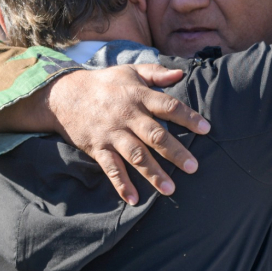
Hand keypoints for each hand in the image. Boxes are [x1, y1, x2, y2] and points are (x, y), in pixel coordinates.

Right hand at [44, 64, 209, 204]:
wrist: (65, 95)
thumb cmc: (105, 83)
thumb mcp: (130, 71)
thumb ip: (156, 73)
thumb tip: (180, 74)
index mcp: (139, 95)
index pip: (168, 106)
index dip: (188, 117)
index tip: (206, 129)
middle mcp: (128, 116)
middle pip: (155, 135)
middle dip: (175, 152)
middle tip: (193, 167)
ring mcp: (112, 133)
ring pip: (136, 155)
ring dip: (153, 173)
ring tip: (170, 189)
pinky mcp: (98, 148)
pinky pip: (111, 168)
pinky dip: (121, 184)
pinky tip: (133, 200)